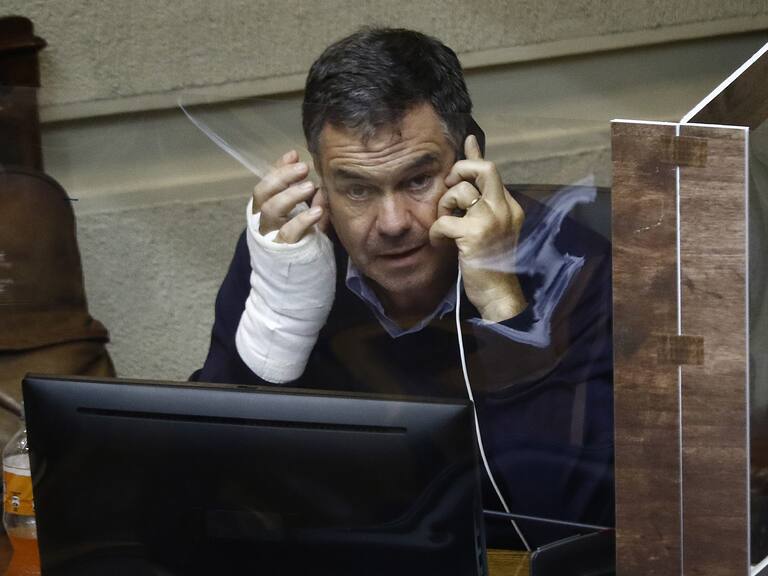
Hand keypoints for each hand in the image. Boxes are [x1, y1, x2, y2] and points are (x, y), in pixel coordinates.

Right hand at [253, 150, 328, 242]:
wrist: (298, 275)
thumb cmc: (301, 239)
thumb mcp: (302, 211)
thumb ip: (302, 192)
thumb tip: (304, 165)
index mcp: (265, 208)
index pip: (266, 182)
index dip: (278, 168)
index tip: (295, 155)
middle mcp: (262, 219)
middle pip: (263, 192)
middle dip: (282, 177)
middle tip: (304, 168)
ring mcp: (270, 234)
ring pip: (271, 210)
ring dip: (291, 195)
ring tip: (310, 187)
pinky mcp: (283, 249)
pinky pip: (288, 232)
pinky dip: (303, 220)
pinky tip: (318, 211)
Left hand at [429, 135, 526, 321]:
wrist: (498, 294)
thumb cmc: (490, 264)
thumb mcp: (488, 230)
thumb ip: (479, 206)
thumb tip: (464, 186)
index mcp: (509, 206)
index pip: (491, 172)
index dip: (475, 155)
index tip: (467, 140)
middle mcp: (504, 208)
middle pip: (484, 169)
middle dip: (460, 170)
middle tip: (448, 187)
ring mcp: (492, 220)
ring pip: (460, 190)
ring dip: (444, 205)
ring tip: (444, 224)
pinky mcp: (475, 234)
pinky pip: (444, 221)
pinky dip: (436, 232)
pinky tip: (439, 243)